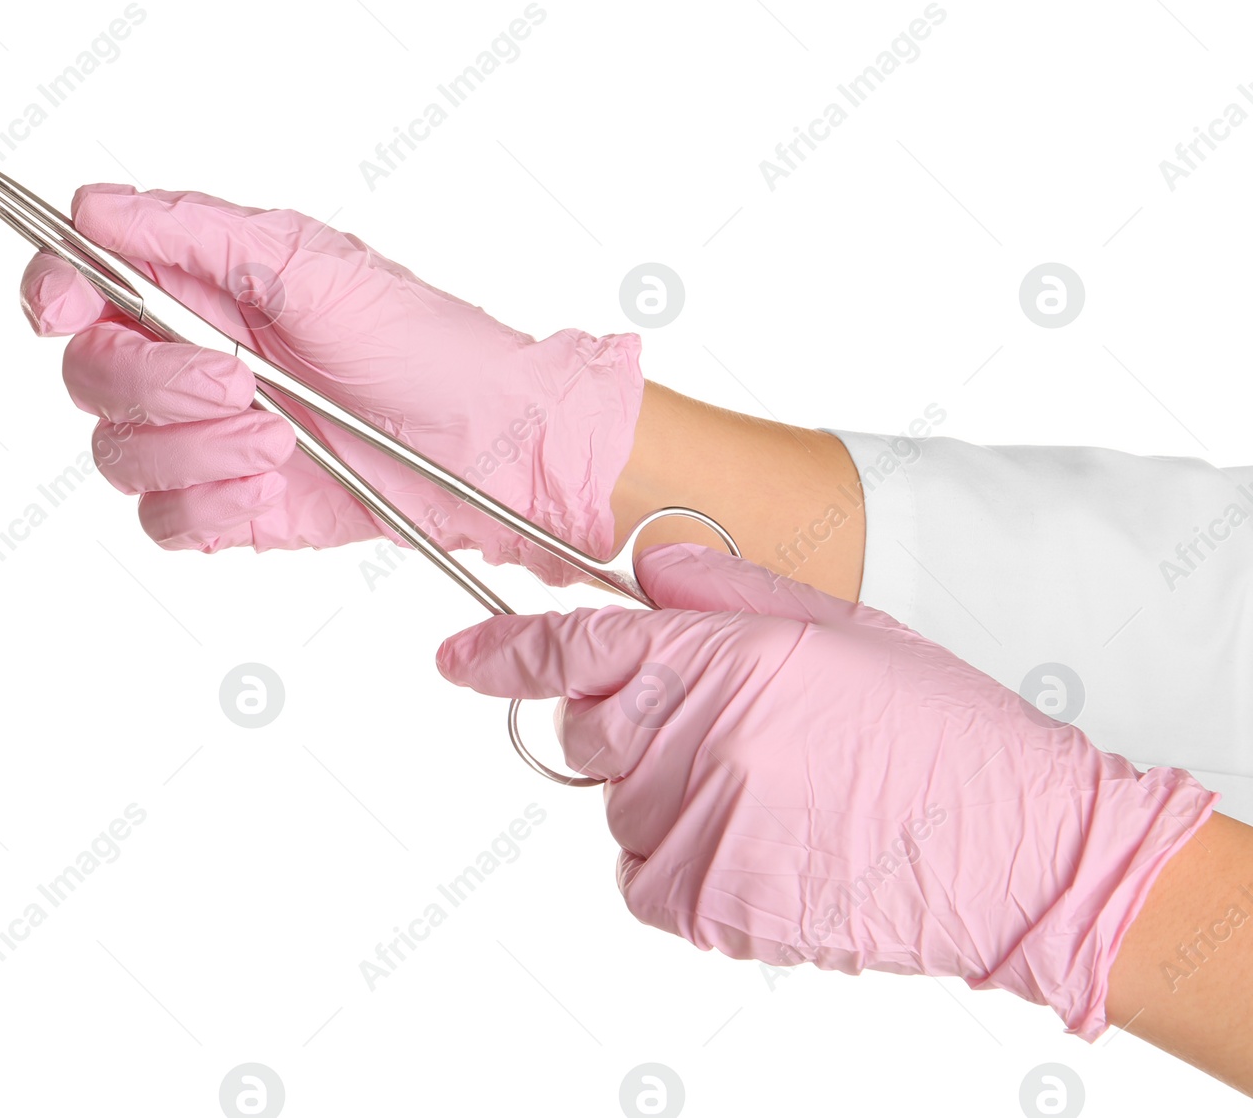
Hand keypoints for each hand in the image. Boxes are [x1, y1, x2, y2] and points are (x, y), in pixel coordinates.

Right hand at [20, 185, 644, 582]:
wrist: (486, 448)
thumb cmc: (423, 345)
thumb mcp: (311, 263)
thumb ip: (192, 233)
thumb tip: (92, 205)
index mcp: (199, 287)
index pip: (78, 280)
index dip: (53, 293)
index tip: (64, 308)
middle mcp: (189, 359)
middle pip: (88, 375)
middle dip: (154, 383)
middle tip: (237, 382)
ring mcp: (204, 438)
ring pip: (119, 455)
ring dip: (198, 448)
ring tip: (281, 437)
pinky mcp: (227, 506)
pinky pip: (164, 520)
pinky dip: (215, 504)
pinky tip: (277, 482)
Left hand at [435, 543, 1217, 1039]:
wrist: (1020, 848)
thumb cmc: (941, 729)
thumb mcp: (840, 626)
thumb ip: (725, 594)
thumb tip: (644, 574)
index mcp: (719, 660)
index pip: (573, 650)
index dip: (503, 654)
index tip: (460, 658)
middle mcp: (692, 743)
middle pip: (586, 731)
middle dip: (626, 721)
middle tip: (721, 725)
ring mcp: (696, 829)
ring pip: (619, 805)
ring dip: (665, 793)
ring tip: (774, 790)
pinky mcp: (708, 906)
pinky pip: (641, 874)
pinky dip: (679, 859)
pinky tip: (760, 841)